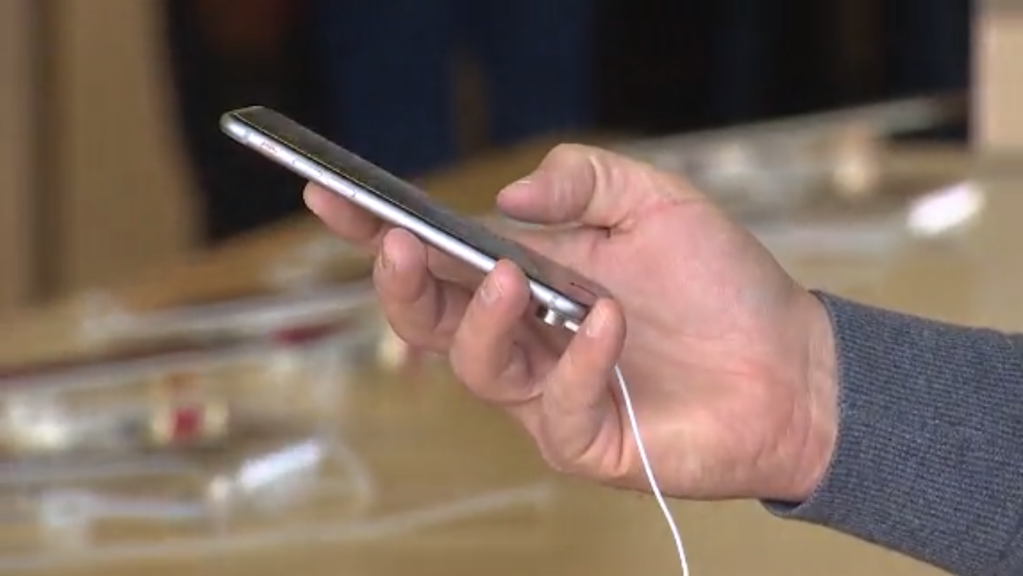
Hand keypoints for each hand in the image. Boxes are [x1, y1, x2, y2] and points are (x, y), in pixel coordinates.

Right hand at [304, 144, 837, 502]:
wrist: (793, 362)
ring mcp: (549, 393)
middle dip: (401, 284)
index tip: (329, 197)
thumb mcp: (656, 202)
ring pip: (478, 367)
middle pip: (430, 321)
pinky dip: (578, 362)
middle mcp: (525, 337)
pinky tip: (609, 324)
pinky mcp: (586, 441)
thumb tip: (511, 200)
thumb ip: (585, 181)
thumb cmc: (722, 284)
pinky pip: (557, 409)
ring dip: (485, 319)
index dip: (375, 230)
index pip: (436, 256)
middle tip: (400, 243)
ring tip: (515, 278)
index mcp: (527, 278)